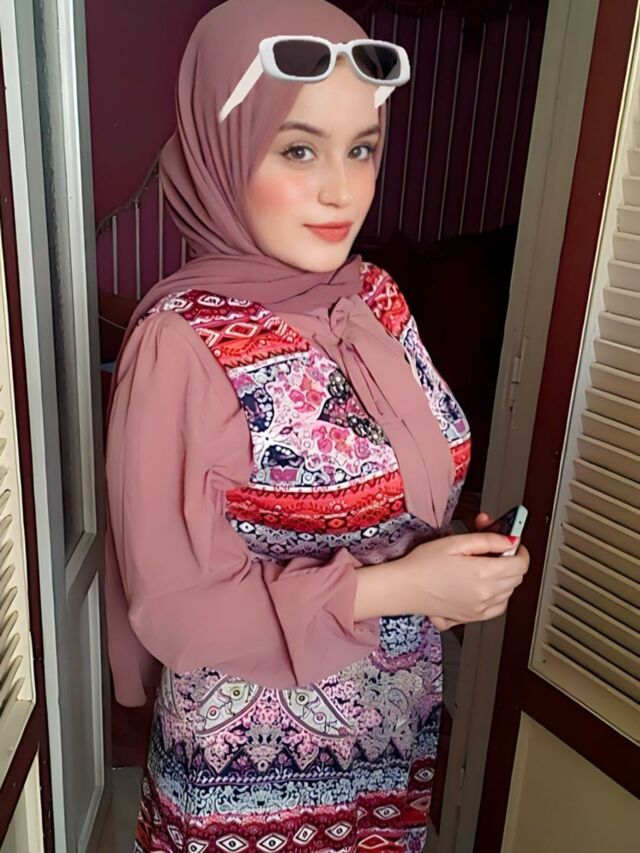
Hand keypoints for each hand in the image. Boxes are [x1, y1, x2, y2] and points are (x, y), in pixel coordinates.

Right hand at [400, 528, 529, 630]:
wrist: (403, 588)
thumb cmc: (422, 564)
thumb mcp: (455, 542)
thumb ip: (487, 540)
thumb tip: (509, 540)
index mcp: (482, 574)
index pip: (520, 564)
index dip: (520, 550)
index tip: (514, 543)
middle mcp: (485, 595)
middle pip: (517, 578)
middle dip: (512, 561)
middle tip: (496, 549)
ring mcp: (479, 609)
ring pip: (509, 592)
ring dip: (505, 577)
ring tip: (486, 565)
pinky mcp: (472, 617)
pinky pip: (498, 606)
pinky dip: (498, 595)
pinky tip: (484, 585)